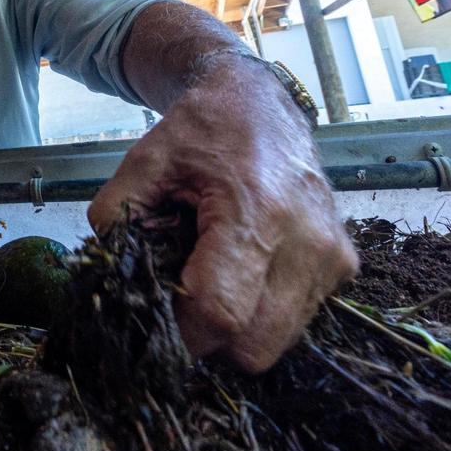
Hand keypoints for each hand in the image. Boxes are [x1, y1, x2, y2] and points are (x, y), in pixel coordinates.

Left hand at [86, 64, 357, 371]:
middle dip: (208, 340)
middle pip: (253, 347)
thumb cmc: (203, 129)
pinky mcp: (342, 266)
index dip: (180, 334)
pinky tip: (240, 272)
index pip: (220, 312)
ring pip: (276, 342)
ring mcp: (331, 258)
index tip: (153, 322)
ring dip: (237, 330)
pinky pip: (295, 321)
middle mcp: (306, 241)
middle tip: (179, 305)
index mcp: (256, 211)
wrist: (259, 103)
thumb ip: (115, 217)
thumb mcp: (144, 162)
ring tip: (210, 279)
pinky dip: (262, 313)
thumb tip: (108, 274)